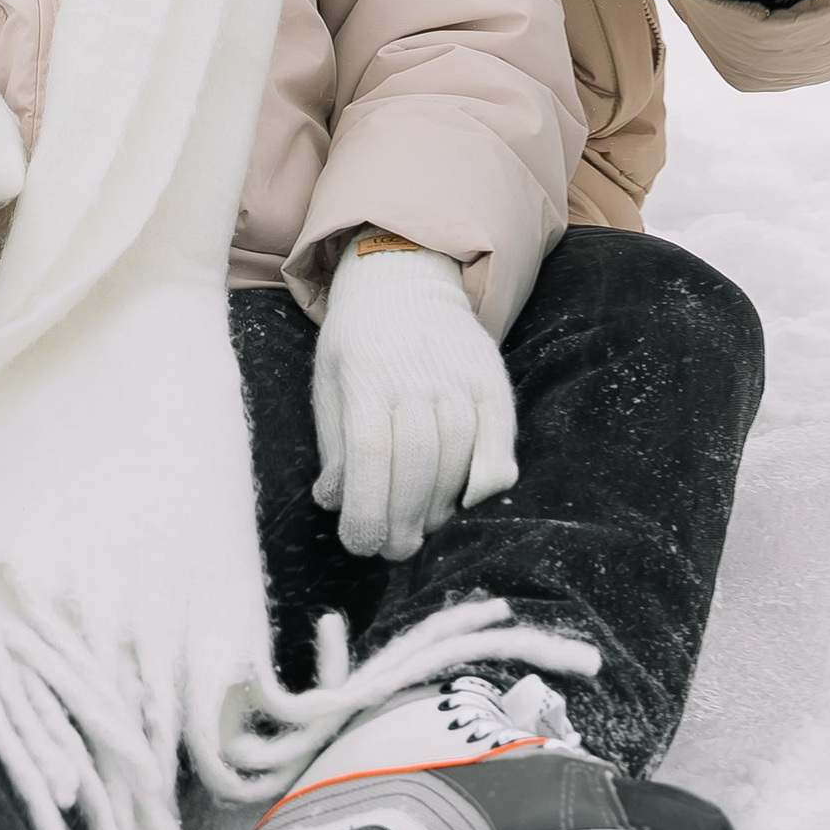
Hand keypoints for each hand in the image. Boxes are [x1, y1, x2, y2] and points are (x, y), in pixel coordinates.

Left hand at [312, 243, 517, 560]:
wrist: (405, 280)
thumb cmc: (358, 344)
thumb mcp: (329, 383)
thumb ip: (333, 445)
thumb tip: (335, 503)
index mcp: (365, 372)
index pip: (370, 451)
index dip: (367, 509)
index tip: (361, 543)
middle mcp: (416, 372)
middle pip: (416, 462)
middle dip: (403, 521)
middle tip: (395, 549)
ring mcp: (459, 374)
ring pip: (458, 454)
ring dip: (440, 507)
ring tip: (423, 527)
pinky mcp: (492, 379)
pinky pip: (499, 437)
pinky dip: (489, 477)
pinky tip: (470, 500)